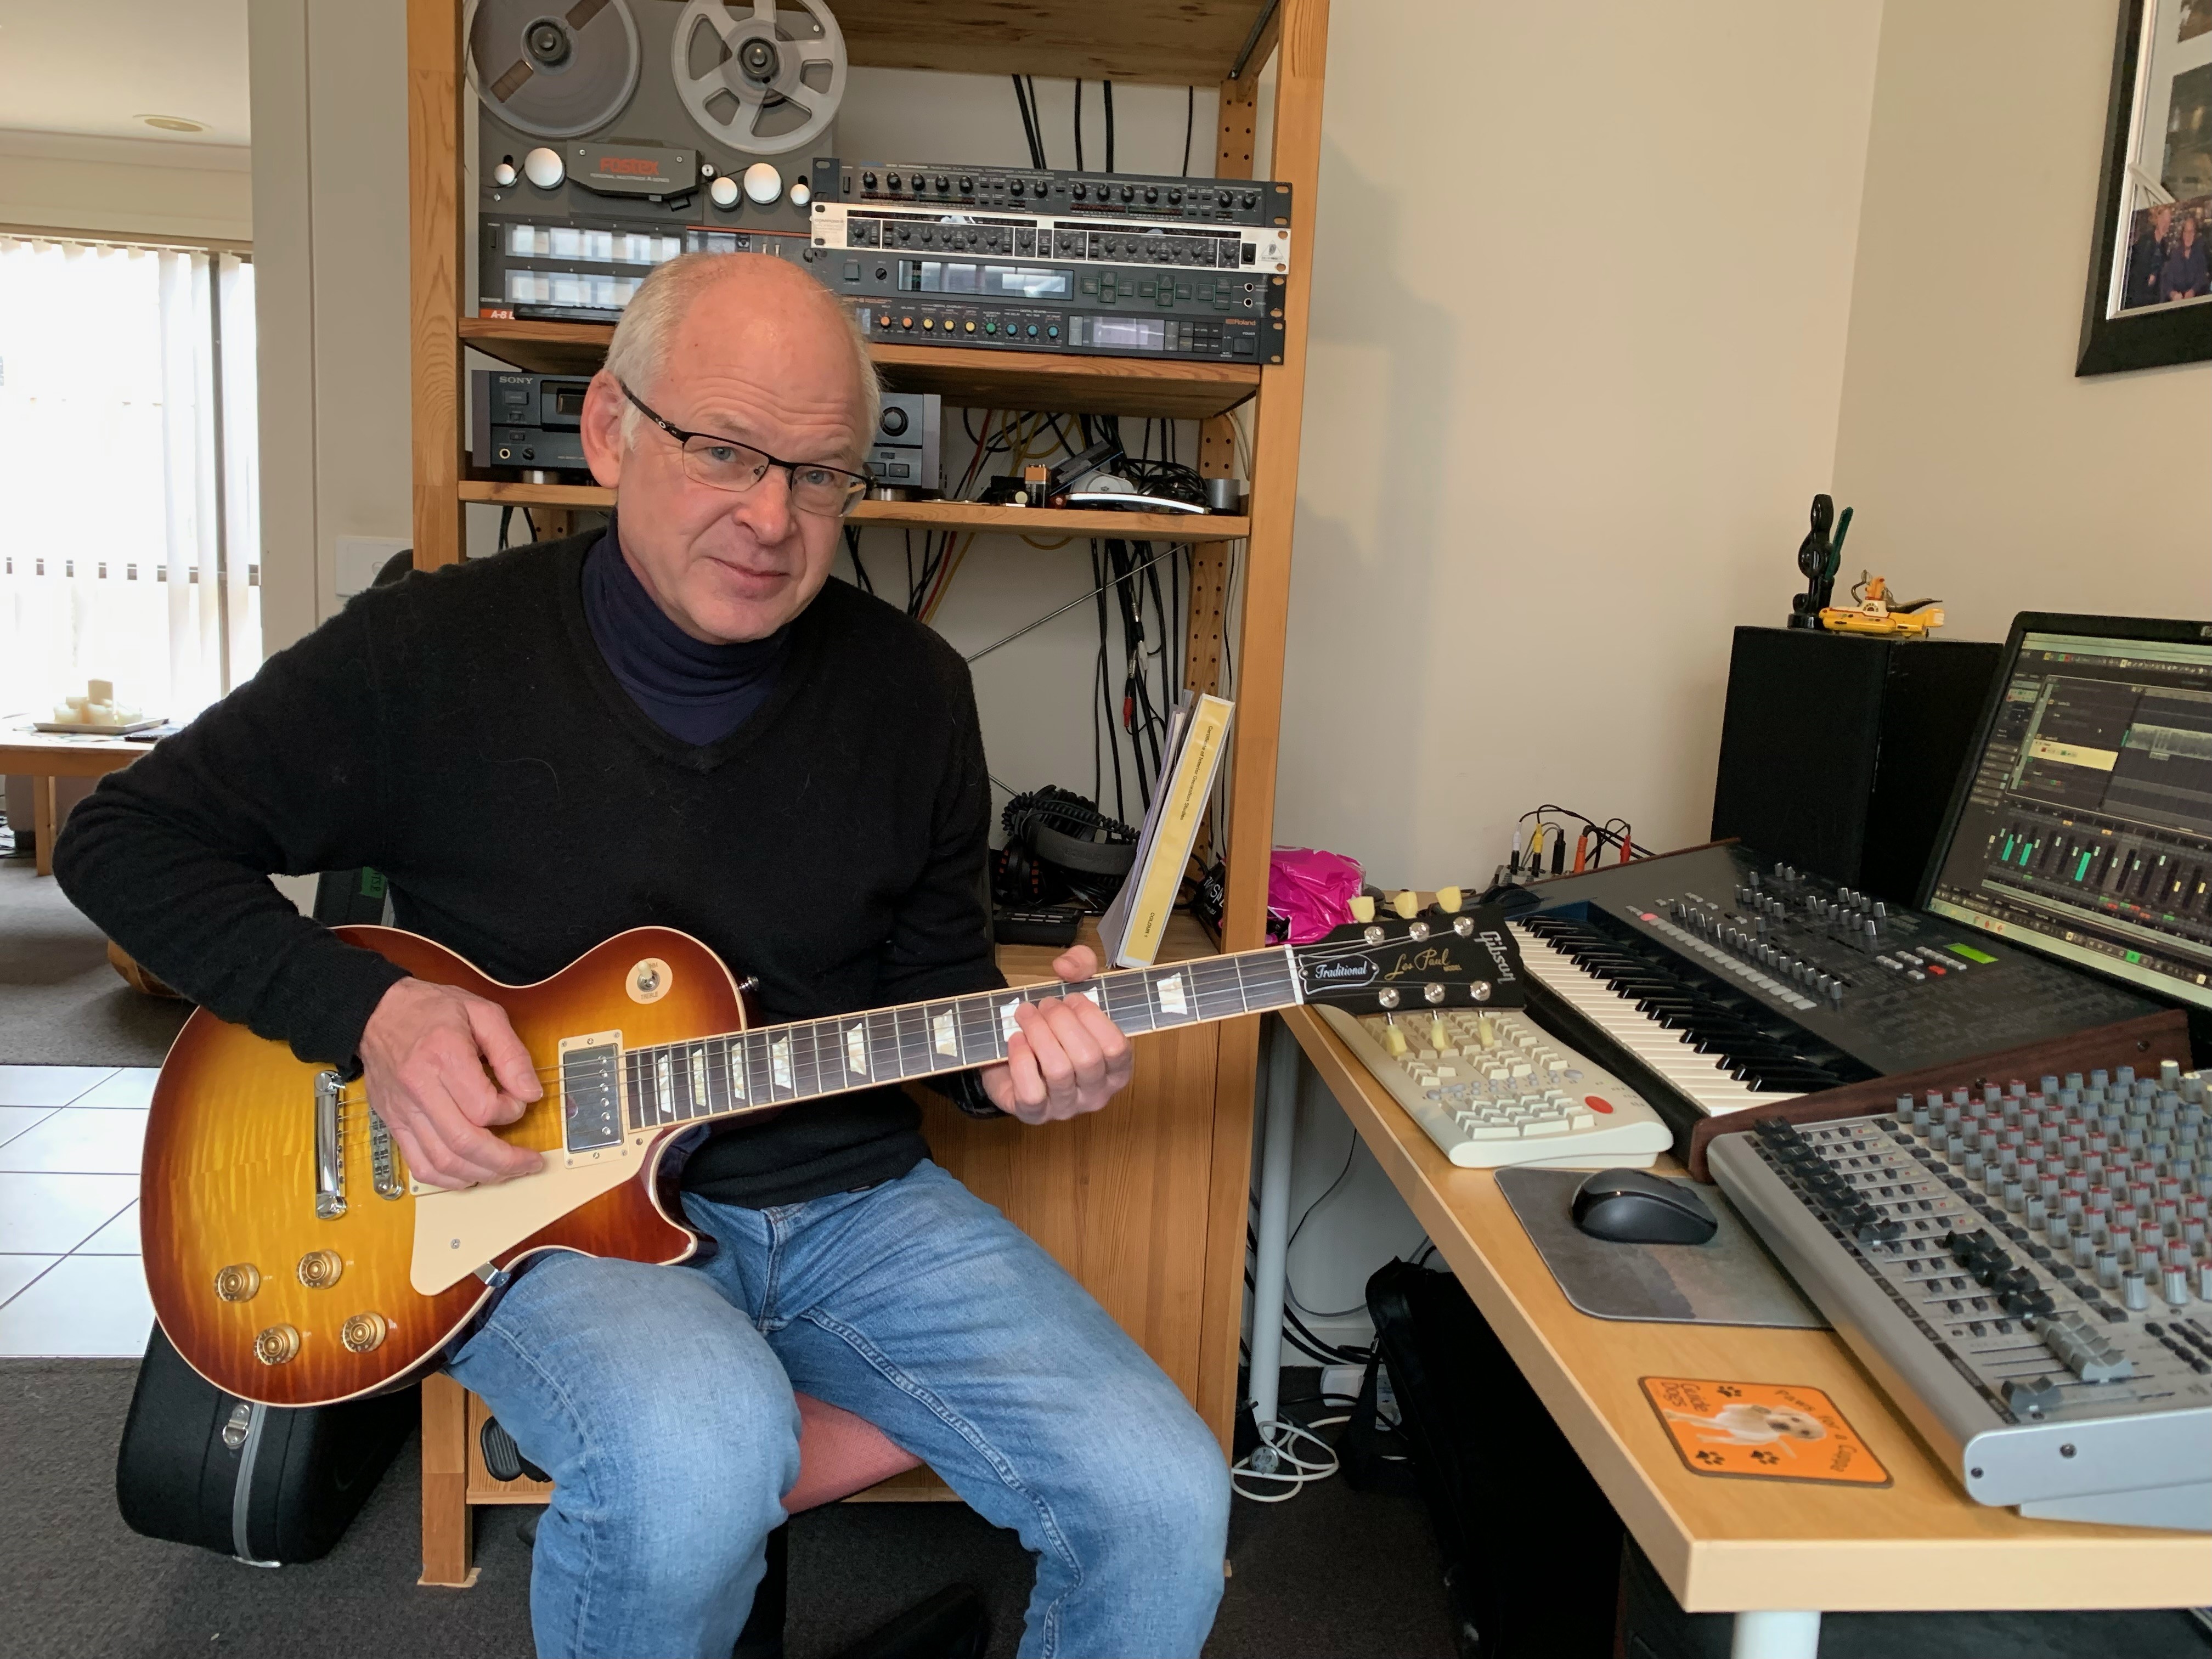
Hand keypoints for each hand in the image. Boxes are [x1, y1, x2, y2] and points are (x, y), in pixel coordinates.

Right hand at [359, 977, 543, 1188]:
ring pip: (443, 1162)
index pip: (483, 1107)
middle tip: (529, 1162)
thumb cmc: (430, 1010)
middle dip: (505, 1161)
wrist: (377, 1012)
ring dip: (481, 1175)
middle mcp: (420, 1089)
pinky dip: (449, 1179)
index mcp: (443, 1056)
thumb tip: (531, 1092)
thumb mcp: (482, 1013)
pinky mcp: (394, 1123)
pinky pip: (419, 1166)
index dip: (511, 1112)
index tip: (519, 1101)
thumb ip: (510, 1053)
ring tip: (507, 1170)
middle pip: (465, 1144)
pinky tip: (471, 1174)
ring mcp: (403, 1111)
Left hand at [976, 945, 1134, 1124]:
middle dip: (1060, 1022)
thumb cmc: (1054, 1029)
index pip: (1116, 1047)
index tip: (1070, 998)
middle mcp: (1097, 1094)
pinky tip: (1015, 1040)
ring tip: (1025, 1014)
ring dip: (1038, 1033)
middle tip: (1044, 1005)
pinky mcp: (1034, 1115)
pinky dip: (1021, 1060)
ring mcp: (1067, 1108)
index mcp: (1117, 1069)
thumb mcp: (1073, 992)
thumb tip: (1066, 966)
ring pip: (1059, 1071)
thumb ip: (1080, 966)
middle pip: (1087, 1058)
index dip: (1091, 1017)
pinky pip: (1031, 1091)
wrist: (1013, 1058)